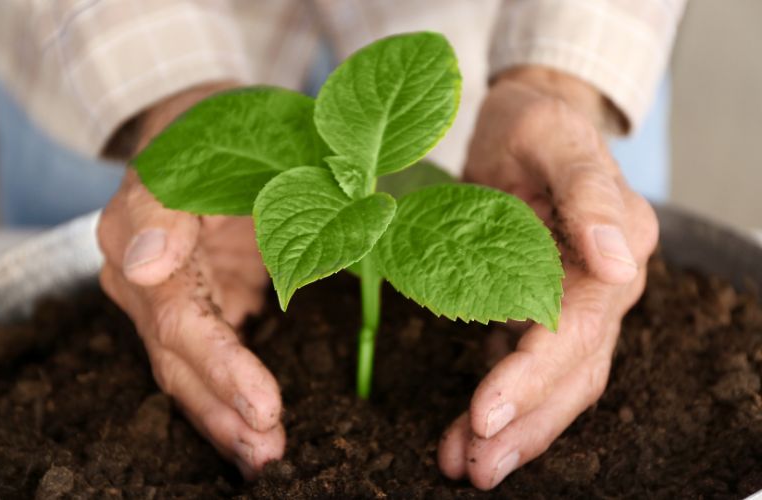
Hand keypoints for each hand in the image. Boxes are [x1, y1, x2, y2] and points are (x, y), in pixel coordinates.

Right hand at [97, 83, 283, 478]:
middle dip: (226, 404)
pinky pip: (202, 363)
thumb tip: (142, 266)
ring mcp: (163, 296)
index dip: (221, 361)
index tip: (261, 401)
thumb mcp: (214, 138)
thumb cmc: (219, 124)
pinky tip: (253, 438)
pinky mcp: (193, 306)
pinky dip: (226, 400)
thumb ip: (177, 198)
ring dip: (222, 418)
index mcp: (138, 225)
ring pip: (183, 369)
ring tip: (266, 456)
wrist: (212, 125)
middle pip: (177, 353)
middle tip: (272, 443)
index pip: (177, 311)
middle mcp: (139, 272)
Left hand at [437, 67, 658, 488]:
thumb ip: (588, 191)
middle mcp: (604, 285)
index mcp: (615, 247)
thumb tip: (617, 260)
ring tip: (468, 467)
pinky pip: (529, 366)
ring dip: (517, 430)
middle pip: (572, 372)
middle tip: (475, 466)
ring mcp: (578, 302)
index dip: (532, 375)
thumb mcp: (554, 136)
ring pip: (557, 383)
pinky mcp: (545, 308)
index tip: (484, 412)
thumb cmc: (536, 123)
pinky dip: (503, 404)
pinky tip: (467, 432)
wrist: (527, 122)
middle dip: (523, 423)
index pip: (577, 329)